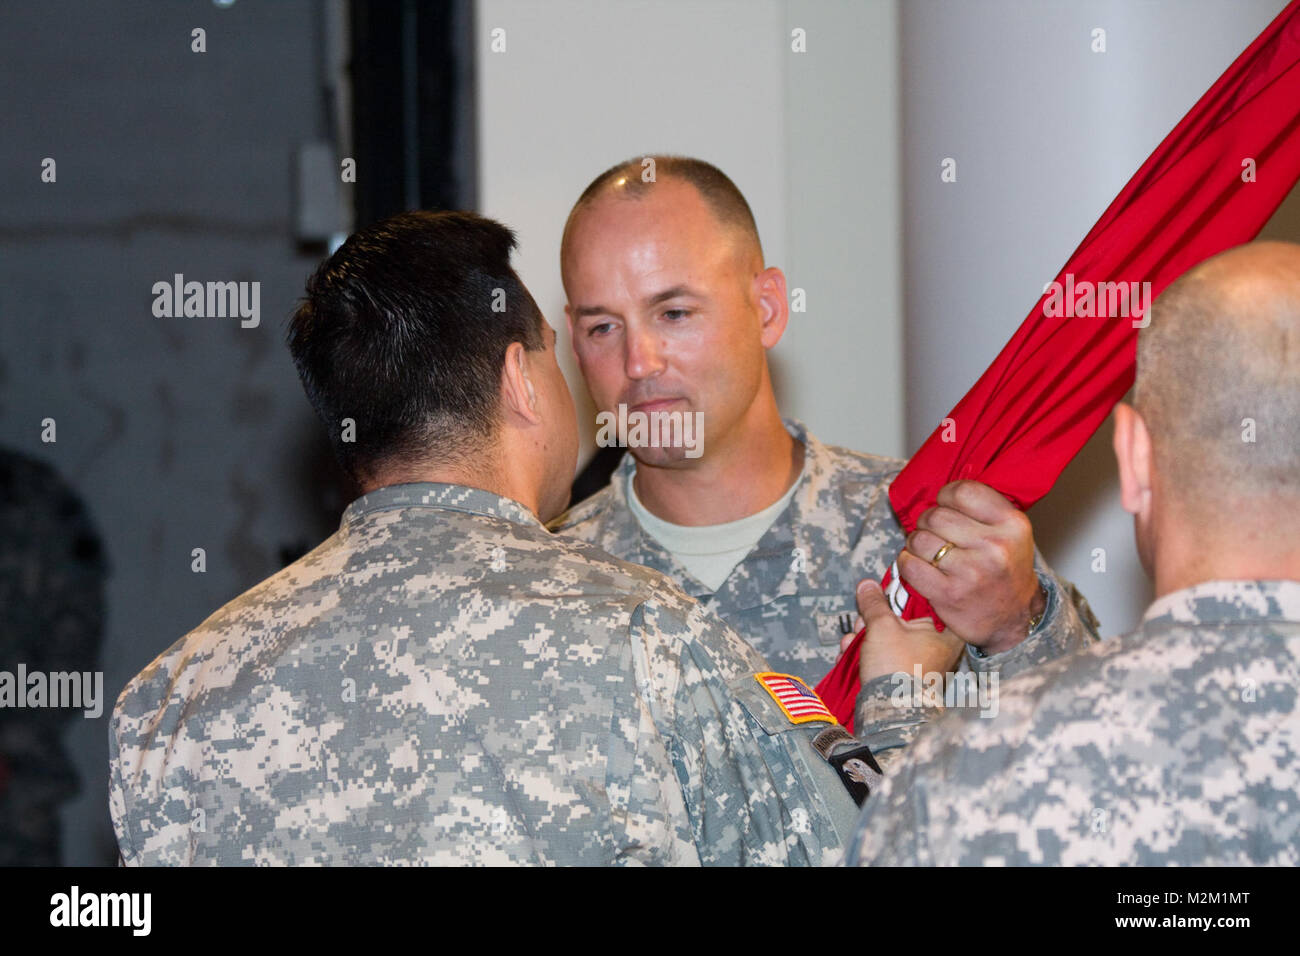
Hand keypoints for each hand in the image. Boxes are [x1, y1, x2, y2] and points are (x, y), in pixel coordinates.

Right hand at [855, 579, 963, 683]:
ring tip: (852, 640)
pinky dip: (868, 654)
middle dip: (876, 621)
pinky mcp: (904, 680)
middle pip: (904, 622)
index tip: (884, 595)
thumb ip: (875, 603)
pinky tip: (850, 652)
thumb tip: (868, 585)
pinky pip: (886, 658)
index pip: (927, 603)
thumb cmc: (896, 668)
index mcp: (945, 634)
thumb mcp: (882, 625)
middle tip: (862, 622)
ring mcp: (922, 666)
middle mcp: (938, 650)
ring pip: (891, 640)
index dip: (902, 597)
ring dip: (867, 637)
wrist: (889, 711)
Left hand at [898, 479, 1044, 654]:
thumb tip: (942, 491)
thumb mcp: (1011, 534)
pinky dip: (907, 563)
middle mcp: (994, 546)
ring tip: (926, 551)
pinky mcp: (949, 593)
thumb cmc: (1006, 572)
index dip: (946, 496)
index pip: (963, 491)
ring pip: (919, 539)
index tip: (945, 505)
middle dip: (926, 522)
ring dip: (915, 544)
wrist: (1014, 620)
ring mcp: (971, 571)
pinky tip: (918, 566)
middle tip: (933, 533)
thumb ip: (984, 511)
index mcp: (1012, 524)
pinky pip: (910, 565)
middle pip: (936, 515)